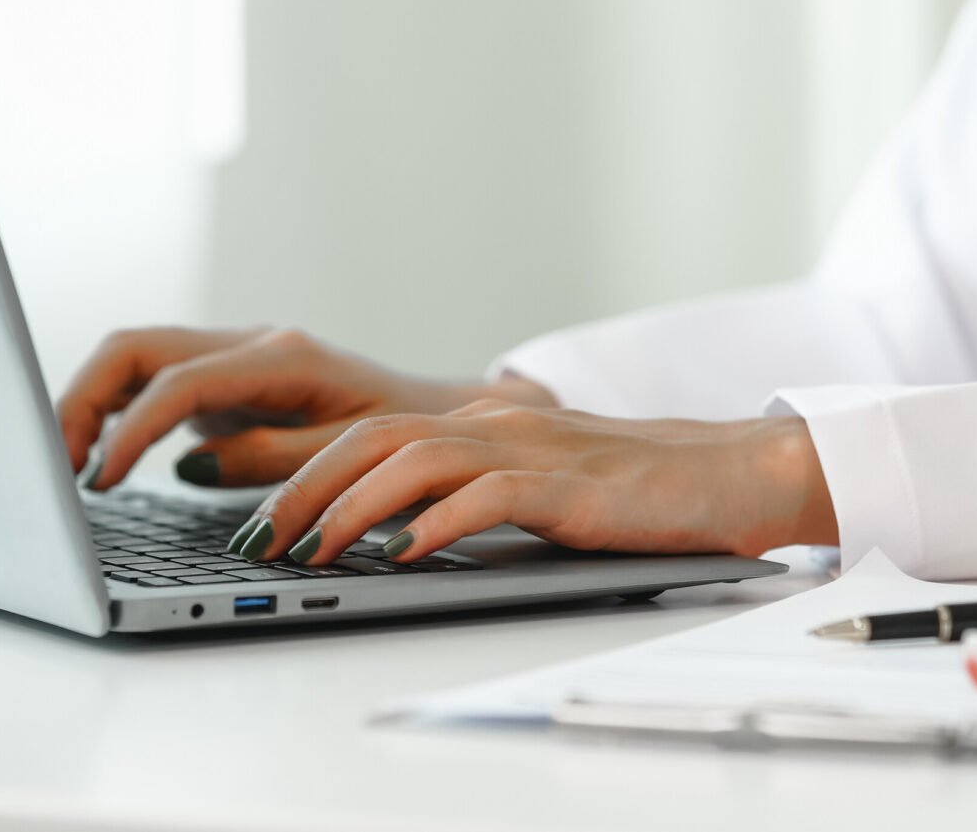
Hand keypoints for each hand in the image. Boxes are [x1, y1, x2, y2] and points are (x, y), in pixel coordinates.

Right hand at [58, 326, 557, 489]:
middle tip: (56, 470)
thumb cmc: (407, 437)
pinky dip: (114, 414)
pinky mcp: (223, 384)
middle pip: (135, 348)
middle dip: (82, 402)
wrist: (440, 419)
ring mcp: (233, 359)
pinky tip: (97, 461)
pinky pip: (149, 384)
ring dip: (89, 405)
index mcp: (284, 357)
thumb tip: (191, 466)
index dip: (130, 430)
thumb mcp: (348, 455)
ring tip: (63, 468)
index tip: (99, 481)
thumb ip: (272, 459)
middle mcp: (251, 345)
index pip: (178, 379)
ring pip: (134, 359)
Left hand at [220, 400, 838, 565]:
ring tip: (311, 551)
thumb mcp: (530, 489)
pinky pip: (487, 495)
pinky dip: (437, 522)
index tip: (247, 517)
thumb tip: (383, 538)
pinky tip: (402, 554)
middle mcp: (493, 424)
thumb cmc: (629, 491)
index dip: (296, 469)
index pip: (364, 432)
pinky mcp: (569, 485)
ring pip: (413, 458)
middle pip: (369, 438)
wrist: (729, 472)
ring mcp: (530, 448)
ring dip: (350, 506)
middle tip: (255, 541)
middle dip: (298, 488)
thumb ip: (464, 497)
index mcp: (478, 423)